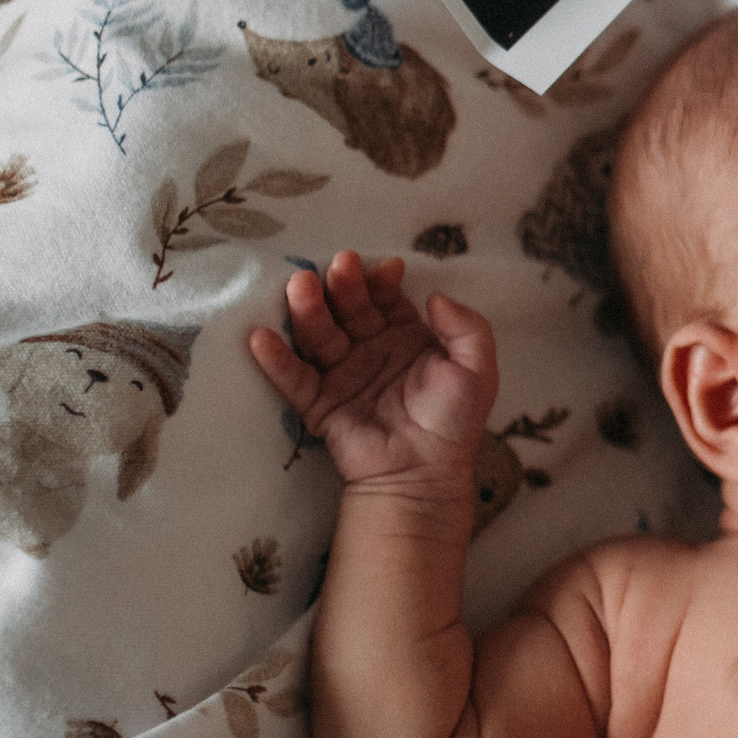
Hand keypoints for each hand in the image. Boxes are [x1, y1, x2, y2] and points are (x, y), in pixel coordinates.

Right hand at [247, 250, 497, 497]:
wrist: (425, 471)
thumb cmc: (454, 419)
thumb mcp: (477, 369)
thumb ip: (466, 328)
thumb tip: (435, 295)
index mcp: (405, 337)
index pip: (387, 299)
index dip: (383, 283)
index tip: (385, 269)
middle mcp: (370, 349)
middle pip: (350, 310)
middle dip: (344, 287)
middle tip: (339, 266)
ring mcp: (342, 374)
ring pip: (320, 335)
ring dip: (308, 311)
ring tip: (300, 288)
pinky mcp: (318, 404)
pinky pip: (294, 378)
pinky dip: (276, 359)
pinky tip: (261, 337)